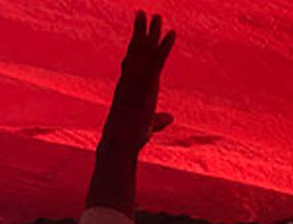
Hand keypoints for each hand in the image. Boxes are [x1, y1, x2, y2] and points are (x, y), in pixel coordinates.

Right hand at [99, 11, 175, 155]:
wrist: (120, 140)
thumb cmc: (130, 138)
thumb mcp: (148, 126)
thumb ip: (158, 119)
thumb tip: (169, 118)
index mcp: (128, 87)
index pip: (131, 62)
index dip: (135, 47)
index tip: (138, 35)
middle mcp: (129, 78)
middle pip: (135, 50)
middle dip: (140, 31)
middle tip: (143, 13)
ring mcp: (136, 78)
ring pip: (144, 50)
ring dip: (151, 32)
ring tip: (157, 16)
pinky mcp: (145, 82)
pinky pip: (157, 59)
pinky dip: (164, 46)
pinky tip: (172, 34)